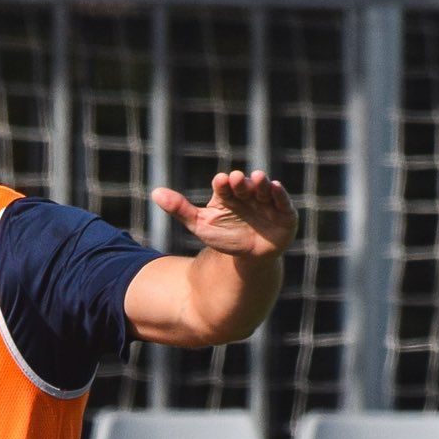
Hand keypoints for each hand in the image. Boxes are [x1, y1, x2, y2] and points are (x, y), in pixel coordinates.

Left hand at [152, 169, 296, 259]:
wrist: (247, 260)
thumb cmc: (224, 238)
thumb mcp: (199, 224)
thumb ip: (180, 209)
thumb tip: (154, 192)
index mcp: (229, 195)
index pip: (225, 186)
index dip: (223, 183)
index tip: (220, 181)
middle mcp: (248, 194)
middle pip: (244, 186)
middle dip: (241, 182)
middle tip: (236, 179)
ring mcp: (267, 202)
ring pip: (264, 190)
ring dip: (262, 183)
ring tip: (258, 178)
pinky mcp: (284, 213)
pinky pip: (283, 202)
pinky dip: (280, 194)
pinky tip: (275, 187)